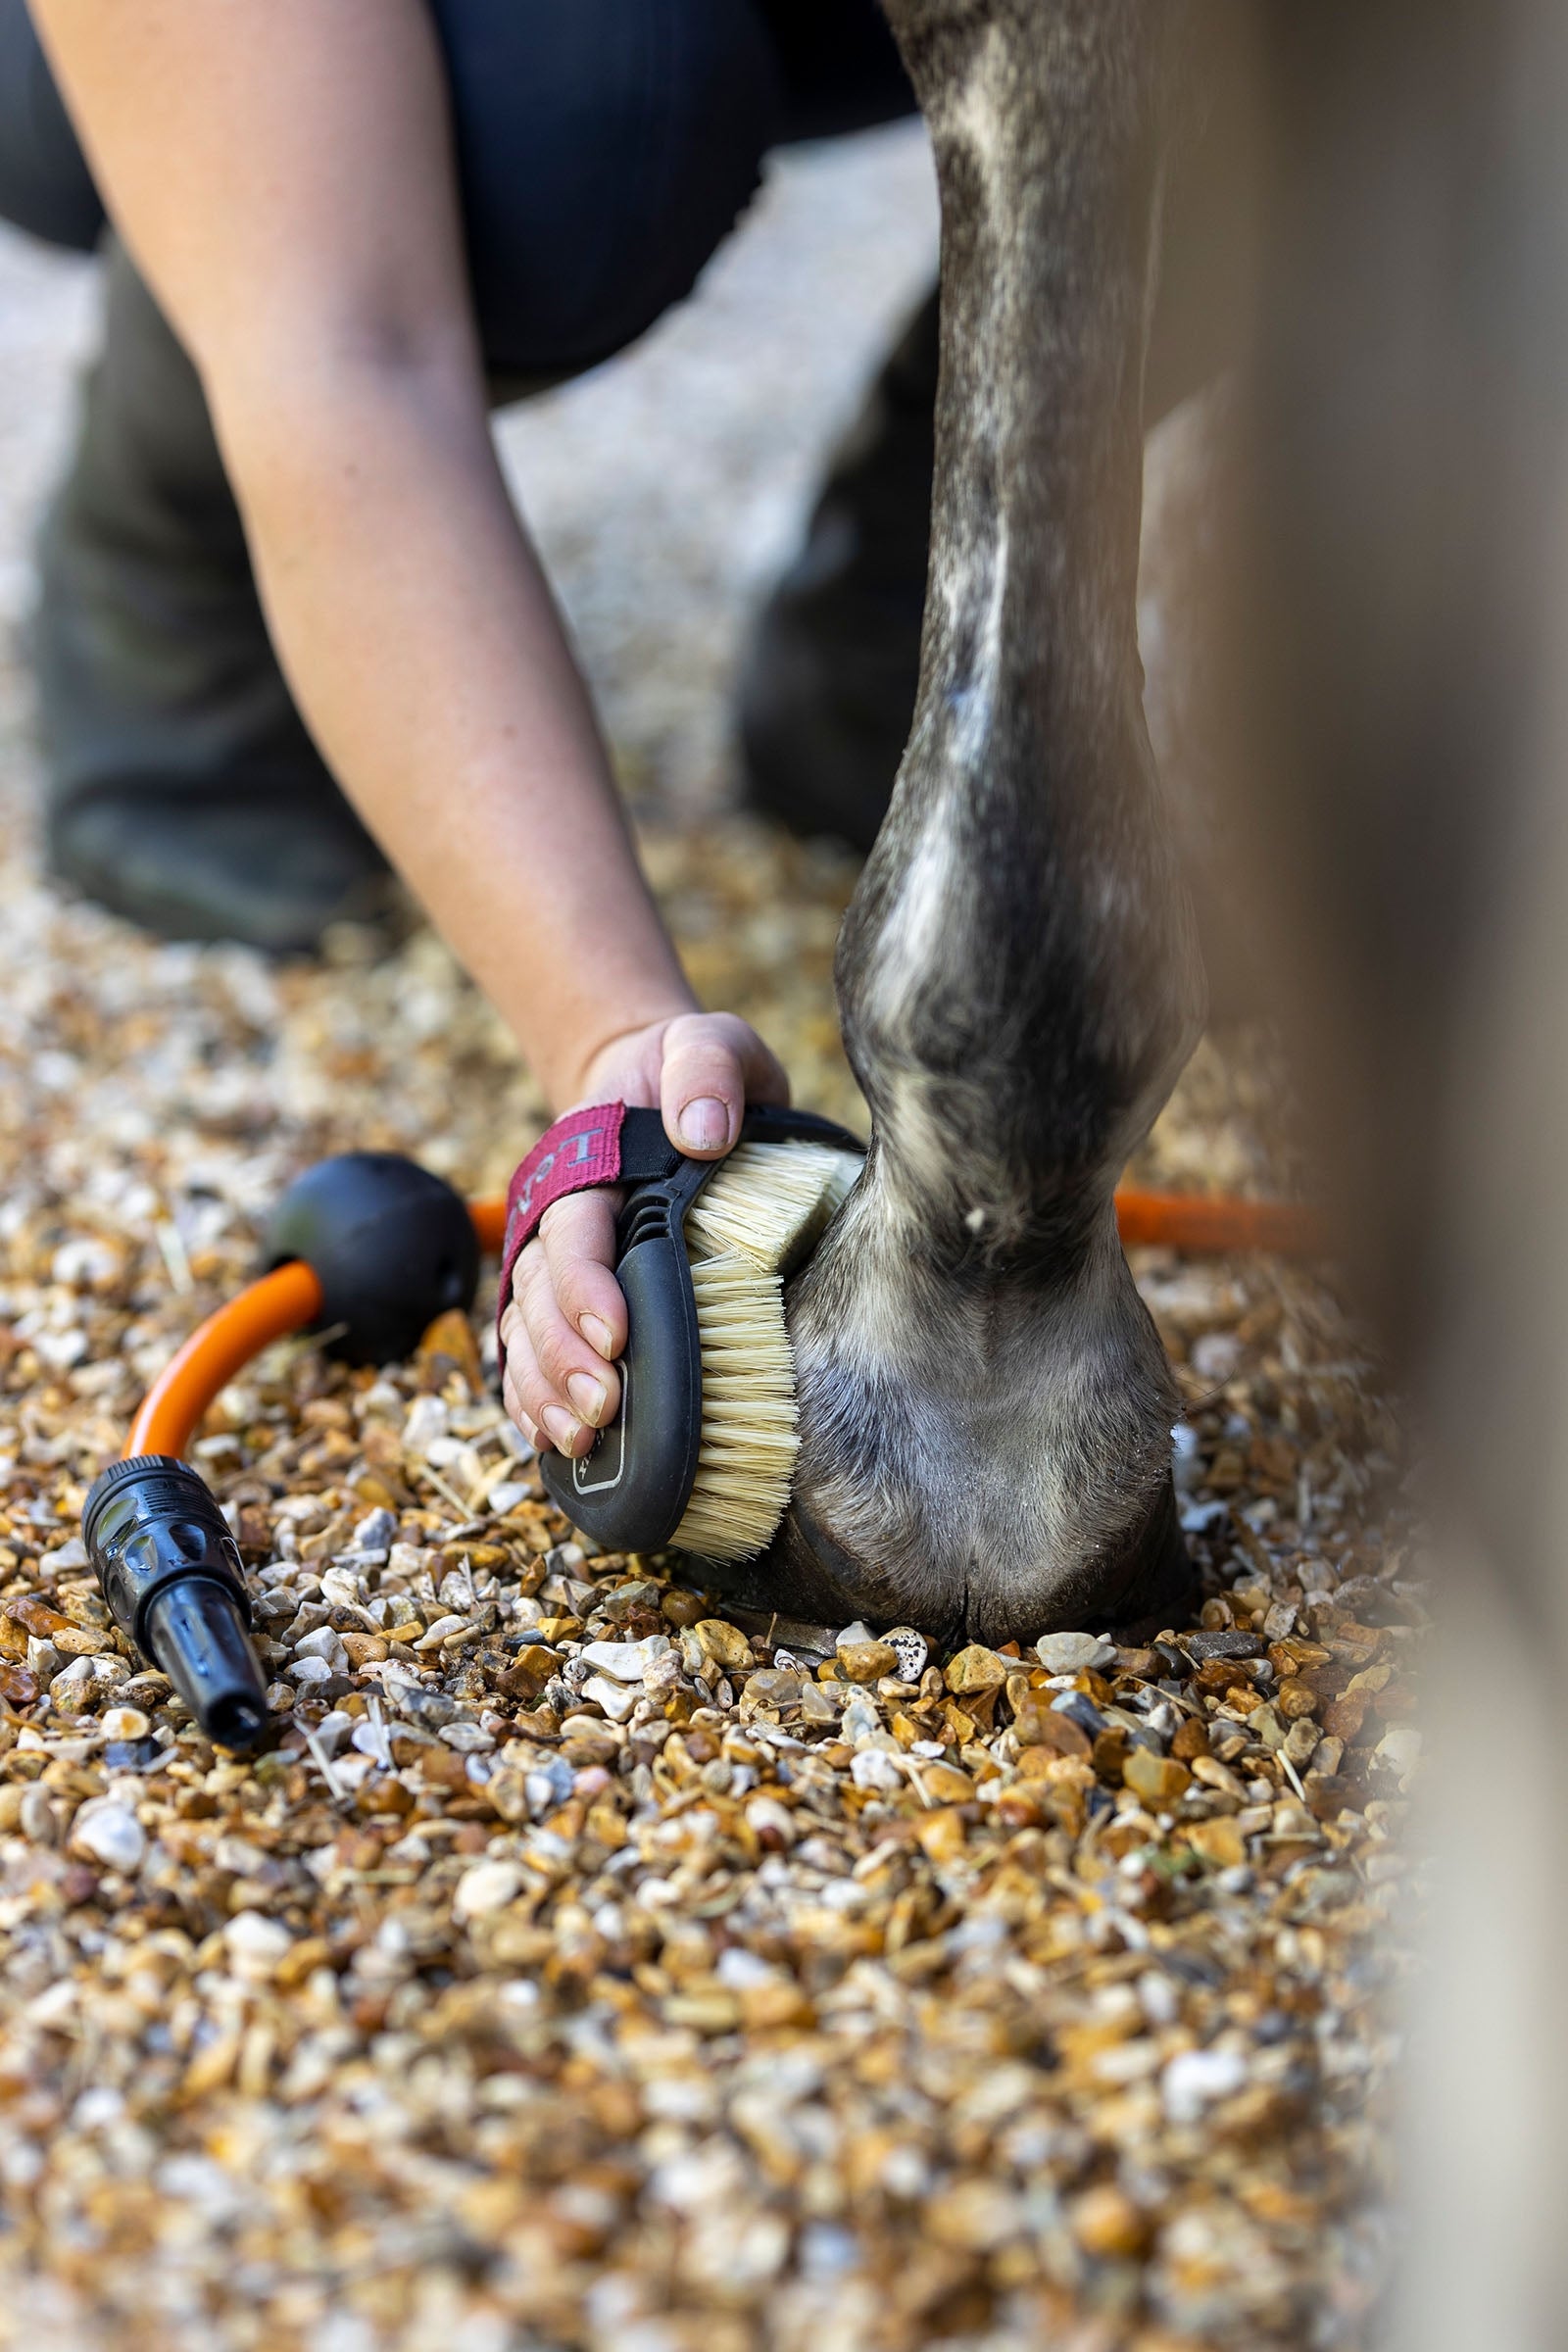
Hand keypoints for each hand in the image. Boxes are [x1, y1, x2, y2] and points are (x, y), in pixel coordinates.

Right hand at [499, 1012, 788, 1457]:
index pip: (572, 1230)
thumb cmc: (691, 1069)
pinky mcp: (567, 1286)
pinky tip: (550, 1442)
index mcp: (587, 1161)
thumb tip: (702, 1132)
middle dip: (560, 1358)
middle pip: (537, 1293)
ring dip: (542, 1388)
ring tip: (577, 1442)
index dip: (584, 1287)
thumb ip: (708, 1068)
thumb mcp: (711, 1043)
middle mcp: (558, 1212)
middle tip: (602, 1412)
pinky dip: (532, 1395)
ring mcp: (555, 1253)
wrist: (654, 1079)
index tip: (619, 1337)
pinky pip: (530, 1346)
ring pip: (524, 1328)